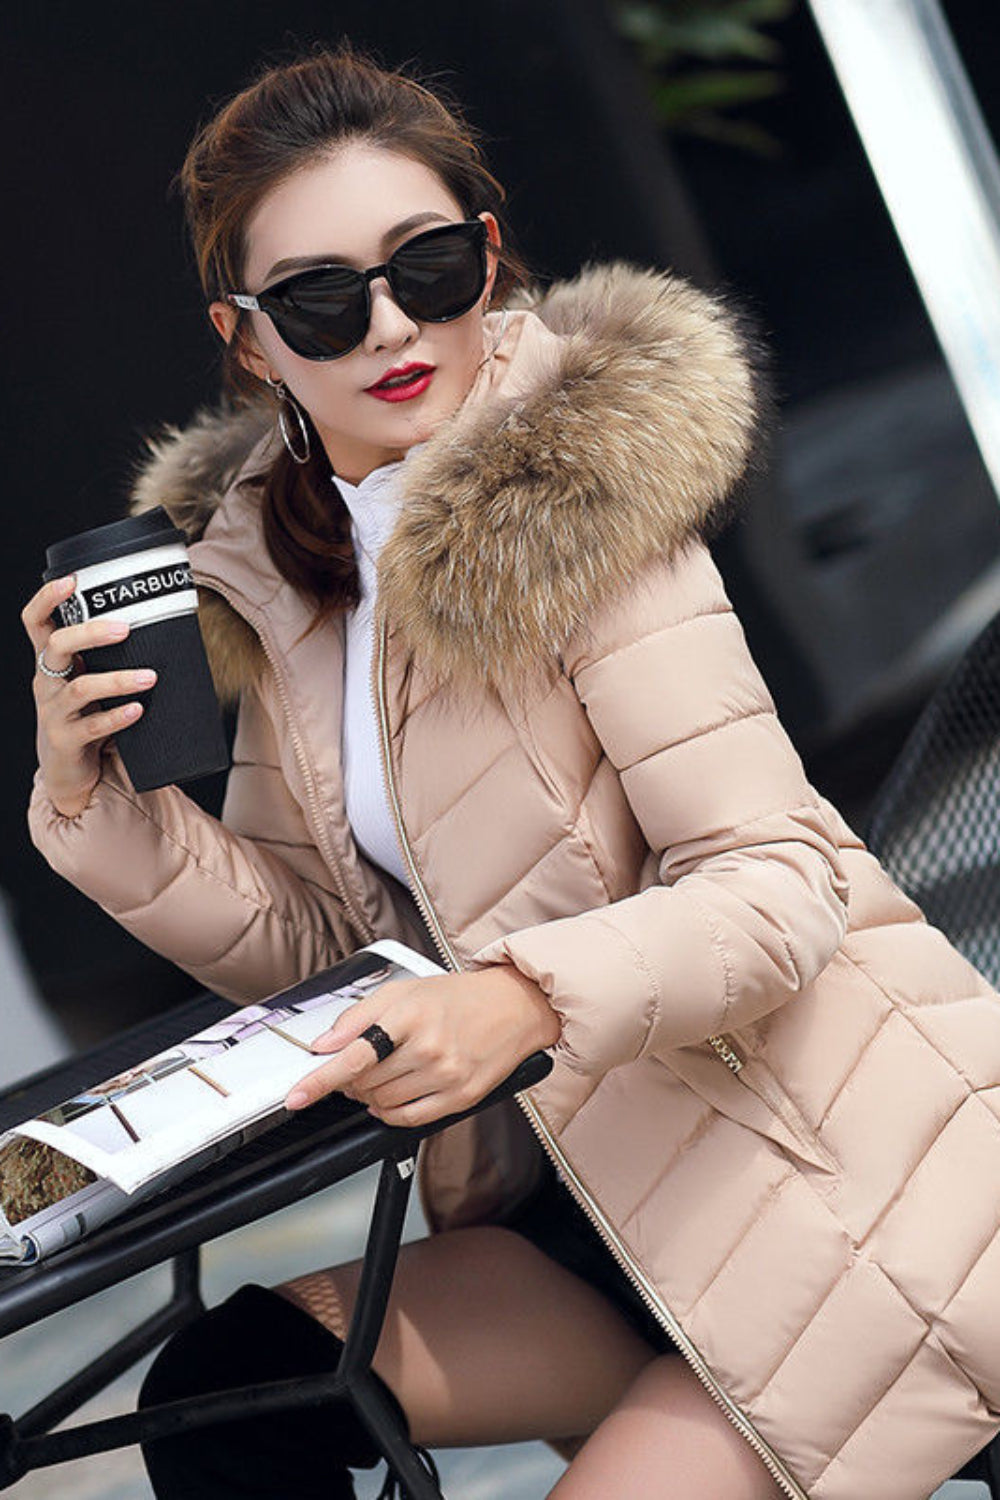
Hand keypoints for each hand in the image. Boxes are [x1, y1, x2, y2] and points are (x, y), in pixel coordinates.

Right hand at [22, 575, 156, 817]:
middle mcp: (46, 682)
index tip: (73, 580)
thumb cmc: (83, 716)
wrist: (69, 770)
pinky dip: (118, 717)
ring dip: (117, 680)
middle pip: (57, 645)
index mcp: (49, 661)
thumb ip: (105, 657)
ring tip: (150, 677)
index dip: (47, 598)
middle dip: (90, 633)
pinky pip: (92, 727)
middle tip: (124, 629)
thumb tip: (154, 624)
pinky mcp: (65, 740)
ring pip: (81, 688)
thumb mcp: (85, 680)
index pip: (35, 621)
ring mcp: (53, 712)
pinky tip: (139, 710)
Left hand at [285, 965, 560, 1126]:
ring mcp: (447, 1076)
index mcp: (411, 1016)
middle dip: (350, 1080)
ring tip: (383, 1074)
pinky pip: (409, 1119)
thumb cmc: (458, 997)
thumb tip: (324, 1044)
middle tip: (357, 1065)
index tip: (297, 1096)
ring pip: (383, 1103)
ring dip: (369, 1095)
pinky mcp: (461, 1097)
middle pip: (366, 1083)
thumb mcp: (404, 990)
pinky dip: (390, 1113)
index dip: (320, 1080)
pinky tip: (392, 1097)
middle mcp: (430, 1048)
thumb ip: (358, 1016)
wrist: (514, 1007)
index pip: (354, 1056)